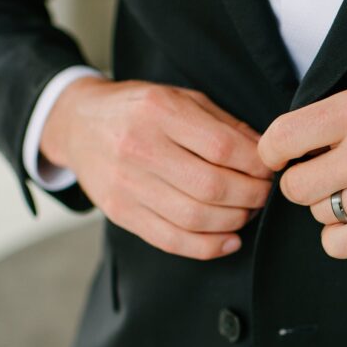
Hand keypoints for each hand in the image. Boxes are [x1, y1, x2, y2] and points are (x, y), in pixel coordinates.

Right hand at [41, 76, 273, 258]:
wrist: (78, 125)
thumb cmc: (138, 109)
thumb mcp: (181, 99)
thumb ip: (225, 125)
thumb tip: (264, 154)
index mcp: (159, 111)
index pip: (223, 147)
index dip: (256, 165)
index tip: (269, 169)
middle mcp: (139, 148)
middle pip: (212, 187)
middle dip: (251, 196)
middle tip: (263, 194)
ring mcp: (126, 184)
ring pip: (195, 218)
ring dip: (234, 221)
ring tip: (247, 212)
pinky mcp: (120, 212)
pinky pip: (170, 240)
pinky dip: (207, 247)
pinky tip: (229, 240)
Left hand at [258, 72, 346, 258]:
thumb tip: (310, 130)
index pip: (282, 137)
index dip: (273, 152)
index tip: (280, 157)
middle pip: (294, 185)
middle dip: (304, 181)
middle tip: (326, 176)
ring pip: (318, 214)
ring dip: (331, 207)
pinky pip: (337, 245)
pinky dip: (342, 237)